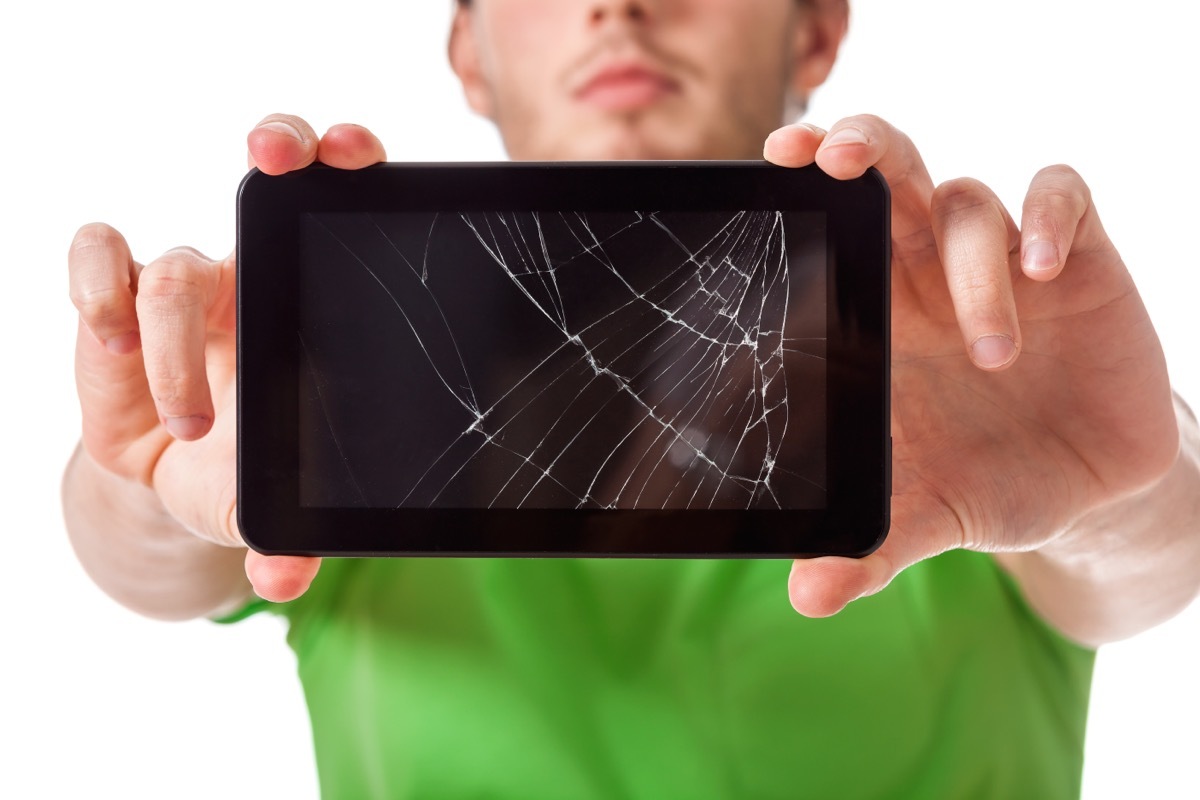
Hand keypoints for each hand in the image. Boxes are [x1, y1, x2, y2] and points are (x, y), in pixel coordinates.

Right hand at [68, 114, 385, 603]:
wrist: (177, 483)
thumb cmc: (244, 470)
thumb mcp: (272, 500)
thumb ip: (287, 537)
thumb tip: (283, 578)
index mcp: (314, 298)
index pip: (343, 199)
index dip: (346, 157)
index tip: (350, 156)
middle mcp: (257, 273)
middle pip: (274, 162)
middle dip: (282, 140)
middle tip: (279, 158)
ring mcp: (182, 284)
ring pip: (171, 263)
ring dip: (175, 349)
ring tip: (189, 423)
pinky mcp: (112, 304)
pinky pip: (97, 257)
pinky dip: (97, 291)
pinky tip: (112, 345)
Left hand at [764, 116, 1179, 616]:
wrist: (1086, 489)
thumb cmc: (984, 482)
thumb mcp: (928, 515)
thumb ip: (871, 546)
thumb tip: (808, 597)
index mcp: (875, 313)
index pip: (831, 225)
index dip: (804, 183)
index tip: (774, 162)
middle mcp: (928, 272)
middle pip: (890, 168)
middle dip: (863, 146)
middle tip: (835, 161)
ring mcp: (1002, 260)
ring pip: (967, 201)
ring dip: (973, 268)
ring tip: (994, 354)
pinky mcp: (1078, 261)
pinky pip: (1062, 196)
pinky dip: (1049, 218)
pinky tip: (1045, 270)